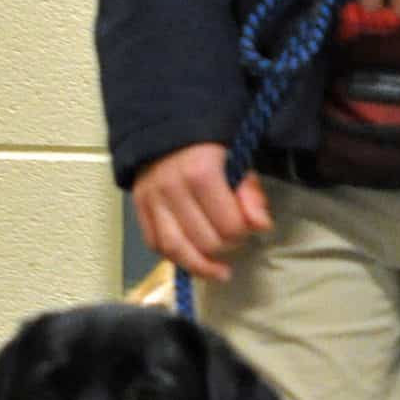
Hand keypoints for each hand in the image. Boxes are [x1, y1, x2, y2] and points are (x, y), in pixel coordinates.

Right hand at [132, 143, 273, 283]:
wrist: (167, 127)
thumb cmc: (208, 146)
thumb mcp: (238, 160)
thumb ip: (251, 194)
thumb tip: (261, 226)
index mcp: (201, 172)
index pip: (229, 226)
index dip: (243, 232)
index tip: (247, 227)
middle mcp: (173, 188)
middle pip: (205, 242)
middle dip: (226, 246)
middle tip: (233, 238)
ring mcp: (152, 199)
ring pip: (176, 250)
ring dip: (201, 266)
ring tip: (218, 272)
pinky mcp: (139, 207)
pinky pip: (155, 244)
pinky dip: (174, 256)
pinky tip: (191, 258)